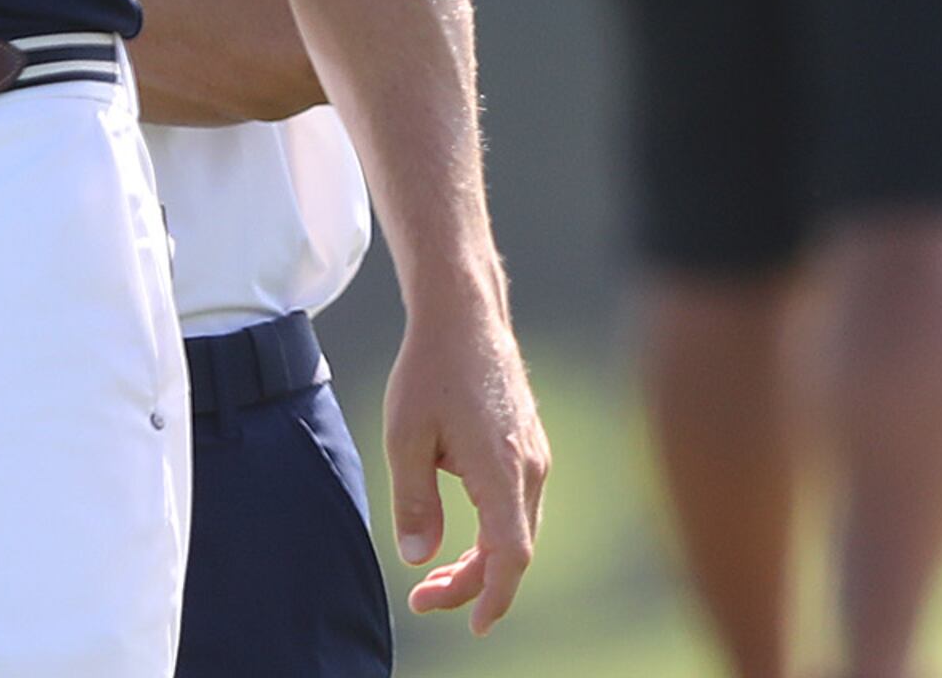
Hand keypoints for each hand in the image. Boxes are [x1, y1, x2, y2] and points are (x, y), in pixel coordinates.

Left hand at [383, 286, 550, 633]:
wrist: (465, 315)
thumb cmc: (431, 370)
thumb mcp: (405, 437)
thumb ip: (413, 502)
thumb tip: (419, 558)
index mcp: (502, 468)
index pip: (510, 553)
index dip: (494, 596)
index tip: (473, 625)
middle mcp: (530, 466)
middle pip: (514, 550)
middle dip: (473, 585)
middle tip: (421, 599)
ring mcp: (535, 455)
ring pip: (519, 530)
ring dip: (483, 562)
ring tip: (435, 580)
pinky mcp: (531, 446)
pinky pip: (519, 507)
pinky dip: (494, 535)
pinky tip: (462, 541)